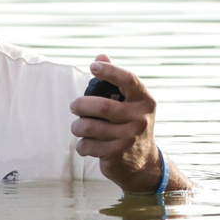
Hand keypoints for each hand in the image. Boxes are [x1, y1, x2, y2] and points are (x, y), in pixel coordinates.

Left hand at [72, 54, 170, 194]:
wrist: (145, 164)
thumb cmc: (132, 125)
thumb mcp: (131, 104)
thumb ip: (116, 81)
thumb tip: (101, 55)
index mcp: (144, 101)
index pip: (128, 80)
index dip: (110, 71)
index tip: (93, 66)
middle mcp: (140, 119)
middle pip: (102, 107)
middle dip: (81, 105)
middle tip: (74, 106)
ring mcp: (129, 138)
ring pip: (90, 128)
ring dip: (77, 127)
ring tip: (77, 126)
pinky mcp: (117, 155)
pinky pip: (88, 146)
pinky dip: (82, 145)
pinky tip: (86, 144)